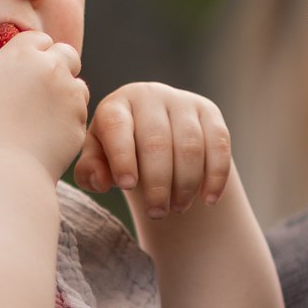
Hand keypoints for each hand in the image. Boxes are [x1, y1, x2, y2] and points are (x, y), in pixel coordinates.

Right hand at [0, 27, 89, 179]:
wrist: (2, 169)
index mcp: (23, 53)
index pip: (38, 39)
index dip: (31, 52)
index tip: (22, 70)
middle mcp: (53, 67)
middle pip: (66, 54)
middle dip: (56, 64)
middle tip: (39, 86)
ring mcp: (71, 95)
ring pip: (77, 84)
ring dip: (66, 91)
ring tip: (42, 112)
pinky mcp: (80, 121)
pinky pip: (80, 113)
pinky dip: (69, 118)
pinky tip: (48, 132)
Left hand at [74, 82, 234, 219]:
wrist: (156, 137)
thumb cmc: (120, 152)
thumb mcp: (98, 160)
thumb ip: (89, 171)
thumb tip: (100, 180)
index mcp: (116, 105)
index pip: (118, 127)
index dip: (122, 157)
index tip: (127, 186)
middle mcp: (149, 96)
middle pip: (157, 141)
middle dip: (157, 183)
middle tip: (156, 212)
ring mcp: (182, 102)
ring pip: (190, 145)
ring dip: (185, 184)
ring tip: (177, 208)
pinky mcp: (209, 112)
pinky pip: (219, 144)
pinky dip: (216, 176)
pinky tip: (208, 200)